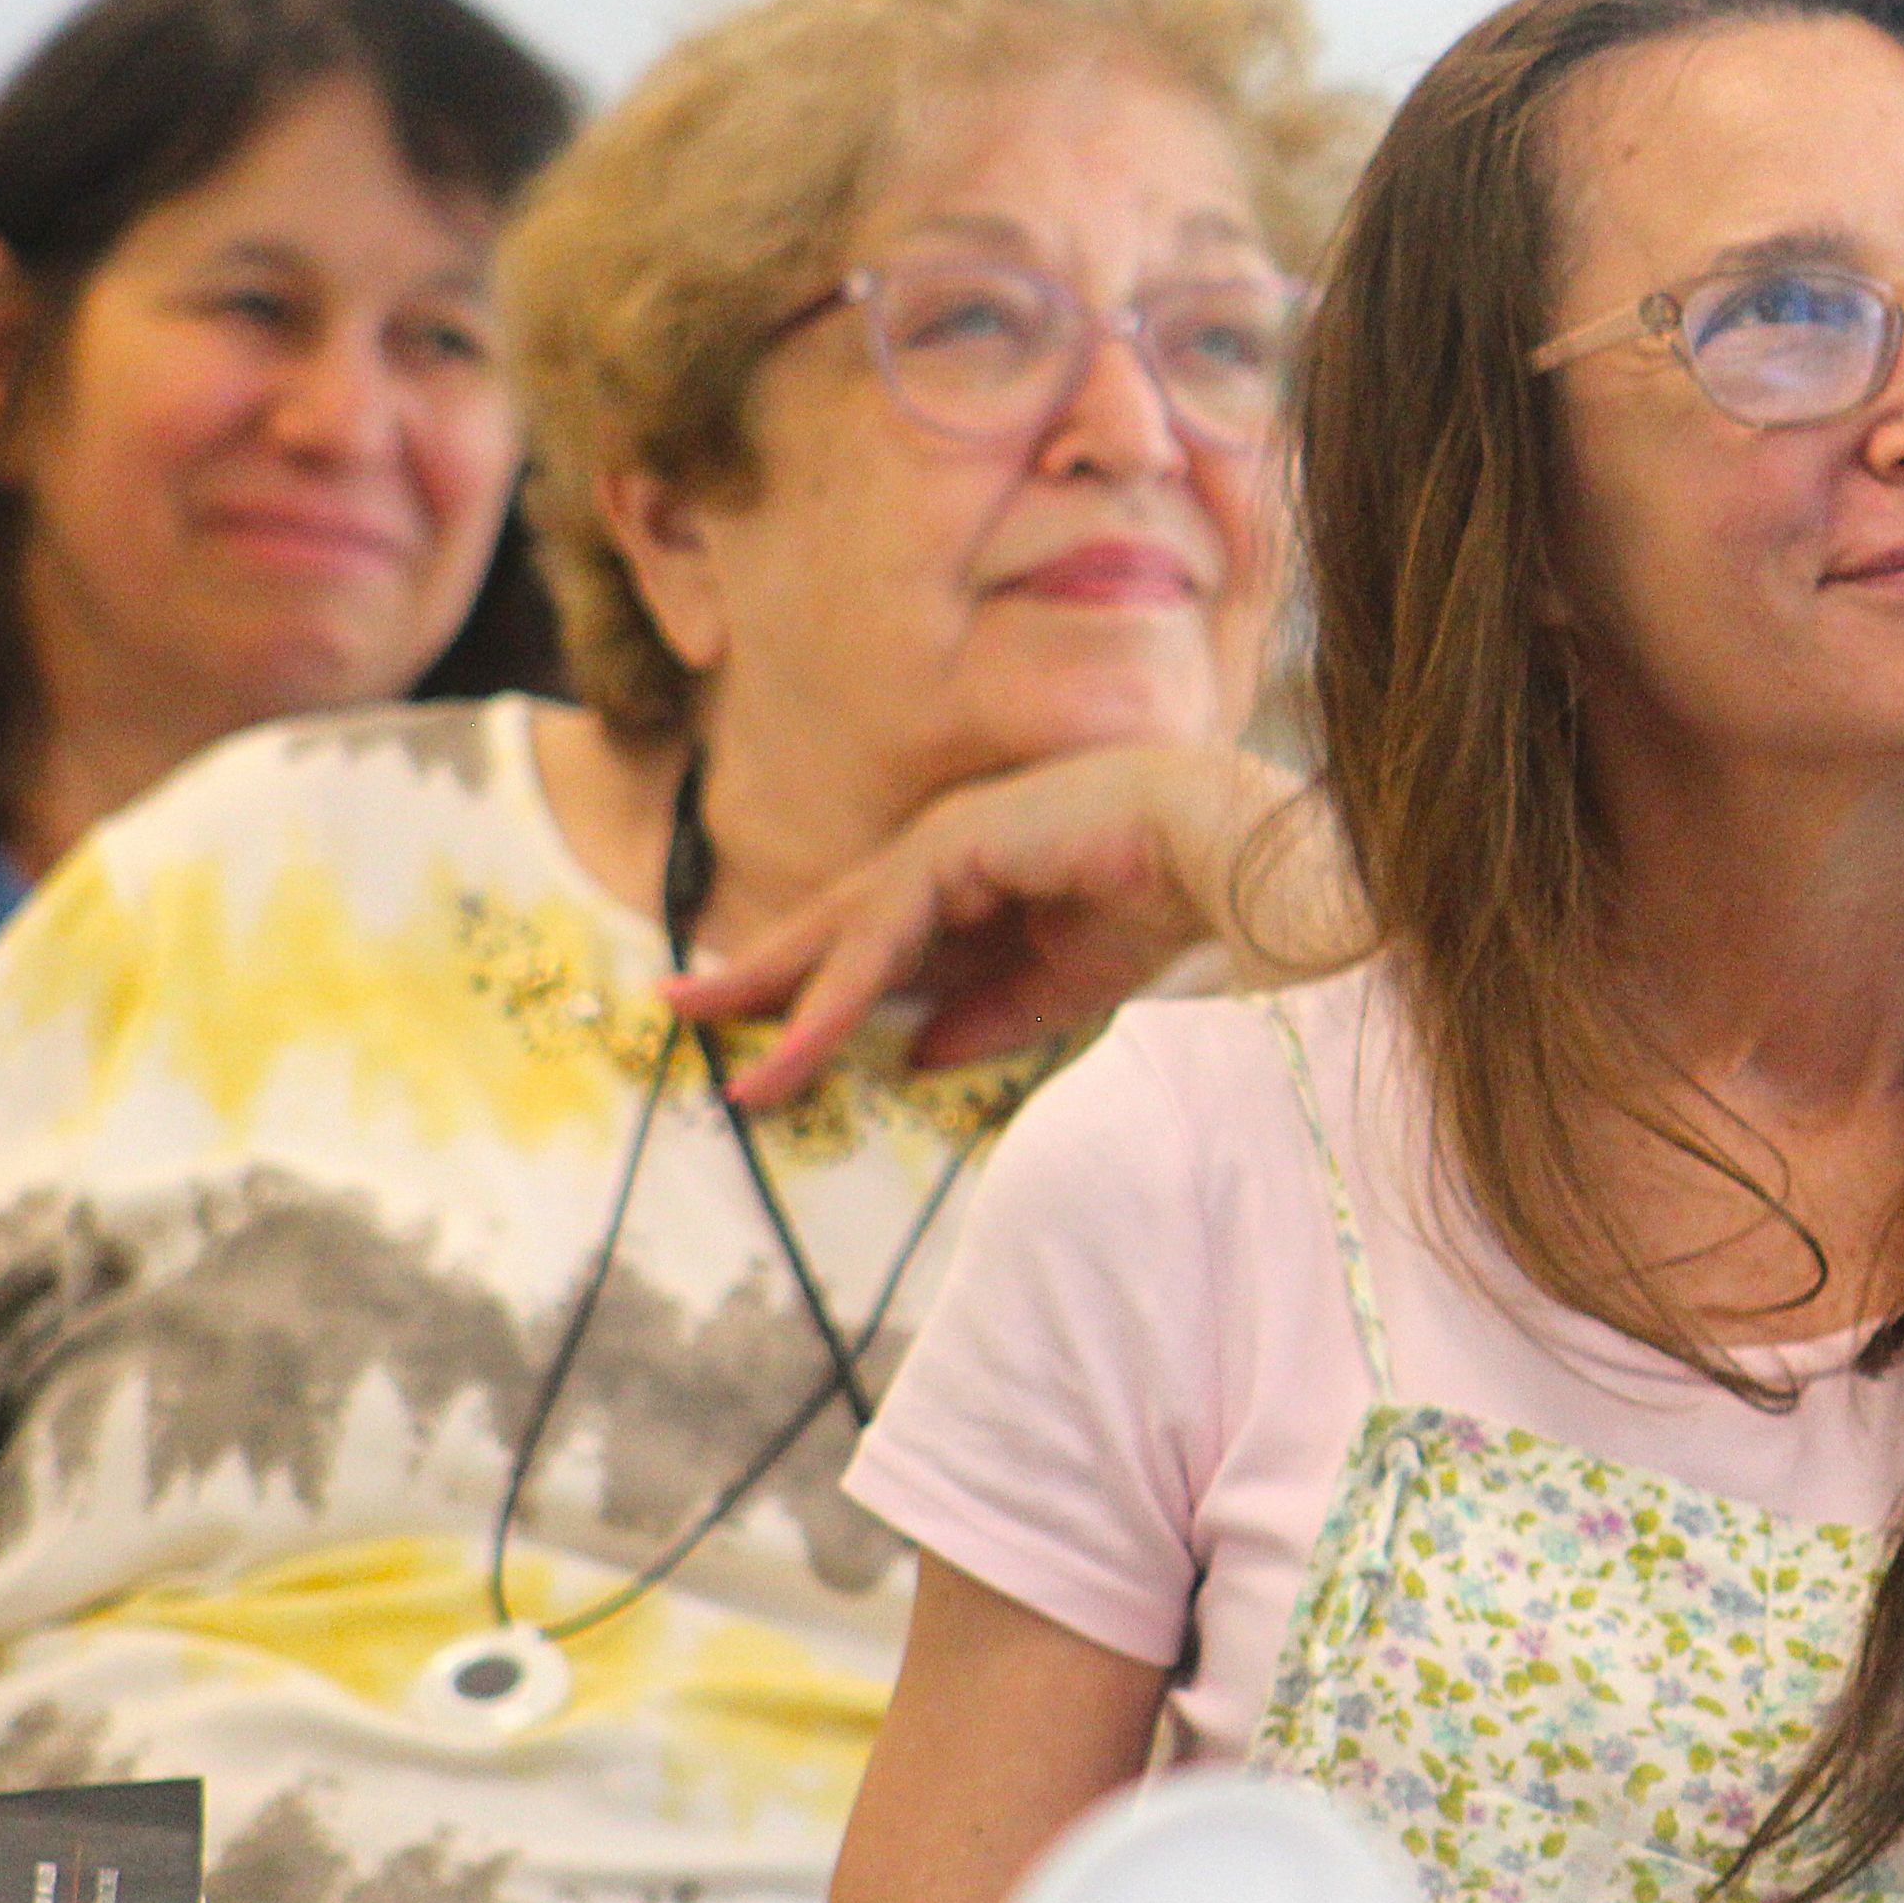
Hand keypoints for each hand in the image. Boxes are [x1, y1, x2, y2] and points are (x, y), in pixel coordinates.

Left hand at [662, 746, 1354, 1107]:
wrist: (1228, 854)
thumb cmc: (1165, 900)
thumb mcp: (1061, 989)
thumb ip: (988, 1020)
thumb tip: (914, 1059)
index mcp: (979, 882)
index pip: (876, 942)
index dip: (814, 986)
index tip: (759, 1035)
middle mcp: (949, 855)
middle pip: (832, 925)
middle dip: (757, 968)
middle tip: (675, 1006)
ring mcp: (947, 842)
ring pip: (843, 934)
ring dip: (778, 993)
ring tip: (719, 1046)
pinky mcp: (955, 844)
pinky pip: (879, 934)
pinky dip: (836, 993)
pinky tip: (799, 1042)